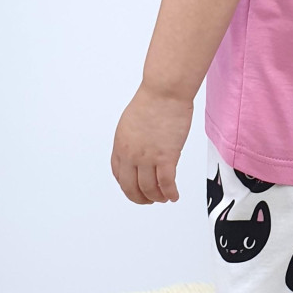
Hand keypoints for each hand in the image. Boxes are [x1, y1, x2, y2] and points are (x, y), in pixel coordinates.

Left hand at [111, 83, 193, 203]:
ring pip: (149, 189)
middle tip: (148, 200)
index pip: (118, 174)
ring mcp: (148, 157)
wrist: (164, 92)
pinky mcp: (166, 157)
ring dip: (156, 197)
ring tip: (163, 198)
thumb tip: (140, 149)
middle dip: (139, 198)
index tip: (134, 189)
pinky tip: (174, 195)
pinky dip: (170, 193)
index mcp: (120, 145)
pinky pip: (166, 183)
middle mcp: (131, 154)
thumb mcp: (130, 122)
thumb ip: (132, 140)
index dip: (126, 186)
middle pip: (131, 187)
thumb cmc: (152, 100)